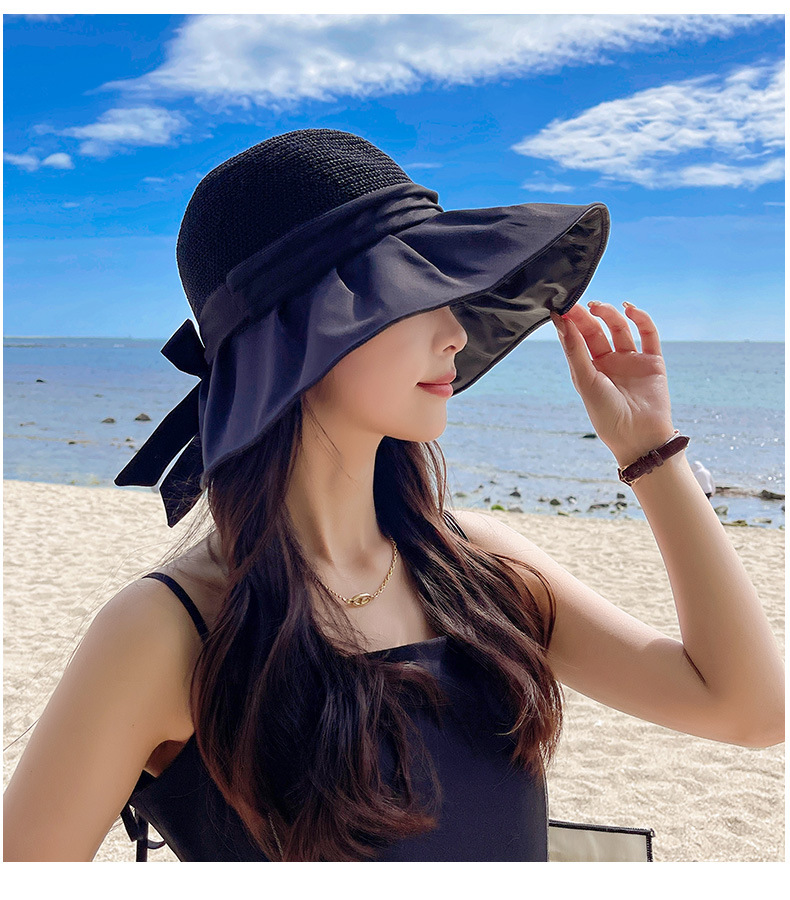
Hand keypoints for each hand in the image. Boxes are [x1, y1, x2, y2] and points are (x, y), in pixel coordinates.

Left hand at [551, 301, 674, 466]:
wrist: (639, 437)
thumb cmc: (607, 415)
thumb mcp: (585, 381)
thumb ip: (575, 350)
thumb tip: (560, 320)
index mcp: (589, 369)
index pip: (578, 339)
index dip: (571, 322)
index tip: (563, 306)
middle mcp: (609, 362)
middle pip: (597, 330)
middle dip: (588, 316)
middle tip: (579, 302)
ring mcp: (631, 360)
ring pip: (620, 328)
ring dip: (610, 314)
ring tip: (599, 307)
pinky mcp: (653, 361)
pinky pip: (648, 334)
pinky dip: (641, 319)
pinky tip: (630, 309)